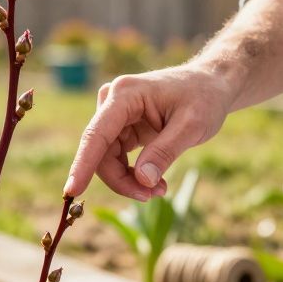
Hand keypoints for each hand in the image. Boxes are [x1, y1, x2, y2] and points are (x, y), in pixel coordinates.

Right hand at [64, 65, 234, 199]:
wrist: (211, 85)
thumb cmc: (204, 98)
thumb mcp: (192, 126)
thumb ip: (165, 152)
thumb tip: (141, 181)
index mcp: (126, 94)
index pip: (97, 134)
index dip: (83, 164)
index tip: (71, 190)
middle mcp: (113, 102)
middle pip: (101, 153)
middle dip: (122, 180)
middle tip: (153, 195)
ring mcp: (115, 115)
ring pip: (106, 160)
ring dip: (129, 181)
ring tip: (160, 190)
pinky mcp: (122, 128)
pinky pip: (116, 158)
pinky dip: (133, 175)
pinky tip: (155, 182)